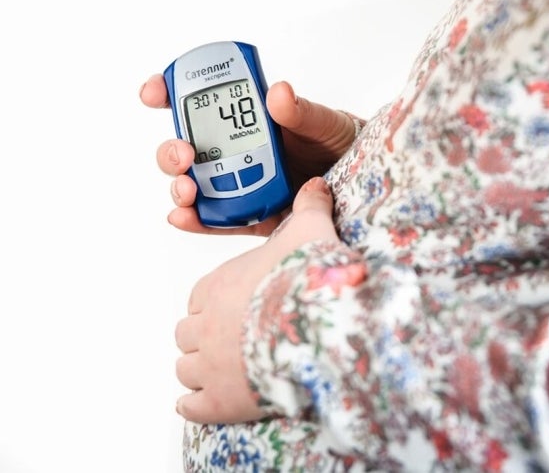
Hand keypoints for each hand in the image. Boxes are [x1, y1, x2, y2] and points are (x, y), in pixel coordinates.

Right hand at [140, 74, 357, 235]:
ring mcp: (240, 186)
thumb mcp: (326, 124)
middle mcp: (236, 152)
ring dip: (179, 186)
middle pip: (186, 149)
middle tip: (184, 153)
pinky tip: (183, 217)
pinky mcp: (251, 217)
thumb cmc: (343, 145)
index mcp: (249, 120)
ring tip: (187, 188)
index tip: (155, 93)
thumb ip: (302, 112)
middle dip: (172, 150)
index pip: (200, 103)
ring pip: (194, 185)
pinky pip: (217, 220)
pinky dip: (196, 220)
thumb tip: (278, 93)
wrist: (366, 185)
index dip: (169, 95)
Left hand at [173, 177, 338, 423]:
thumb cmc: (309, 278)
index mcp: (218, 286)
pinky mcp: (220, 401)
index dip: (211, 304)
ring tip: (215, 373)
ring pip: (185, 368)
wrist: (321, 329)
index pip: (198, 297)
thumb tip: (317, 183)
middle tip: (223, 342)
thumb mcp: (310, 232)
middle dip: (201, 337)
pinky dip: (194, 406)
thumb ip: (309, 207)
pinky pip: (192, 407)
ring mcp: (210, 366)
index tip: (227, 308)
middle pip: (186, 334)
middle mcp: (206, 326)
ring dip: (197, 370)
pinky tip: (201, 404)